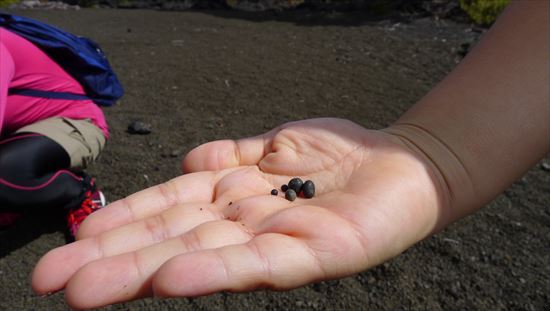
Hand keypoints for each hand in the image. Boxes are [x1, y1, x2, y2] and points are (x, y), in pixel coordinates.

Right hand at [32, 118, 445, 308]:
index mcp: (232, 199)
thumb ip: (230, 155)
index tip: (71, 241)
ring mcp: (277, 242)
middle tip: (52, 282)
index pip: (166, 212)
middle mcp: (245, 225)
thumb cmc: (335, 154)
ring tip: (90, 290)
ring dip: (145, 273)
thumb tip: (185, 163)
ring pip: (202, 257)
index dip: (119, 225)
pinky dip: (214, 272)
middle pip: (171, 241)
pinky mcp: (316, 253)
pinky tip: (172, 278)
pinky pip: (259, 265)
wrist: (400, 163)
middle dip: (112, 260)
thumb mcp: (273, 145)